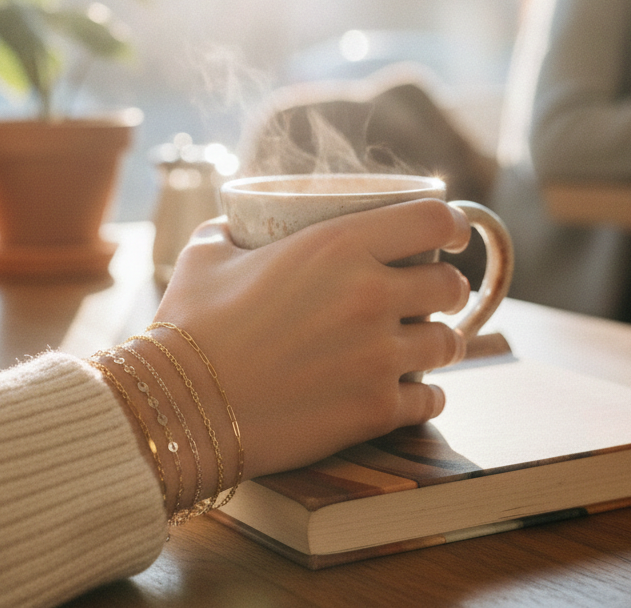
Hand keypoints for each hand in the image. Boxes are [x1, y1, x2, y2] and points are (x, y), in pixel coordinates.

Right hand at [153, 198, 470, 484]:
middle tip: (424, 297)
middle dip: (443, 289)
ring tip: (416, 346)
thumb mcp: (205, 254)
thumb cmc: (189, 325)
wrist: (179, 406)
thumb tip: (233, 225)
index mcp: (338, 246)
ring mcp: (378, 357)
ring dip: (436, 342)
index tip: (449, 235)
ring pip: (448, 343)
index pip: (435, 219)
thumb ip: (231, 230)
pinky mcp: (375, 410)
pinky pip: (430, 399)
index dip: (451, 225)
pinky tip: (404, 392)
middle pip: (451, 285)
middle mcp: (371, 296)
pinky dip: (421, 395)